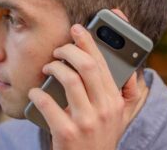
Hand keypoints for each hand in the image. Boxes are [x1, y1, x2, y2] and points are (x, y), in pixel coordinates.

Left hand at [28, 10, 142, 149]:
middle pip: (87, 66)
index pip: (103, 64)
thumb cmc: (102, 137)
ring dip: (54, 68)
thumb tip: (132, 69)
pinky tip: (34, 92)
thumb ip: (130, 92)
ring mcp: (86, 122)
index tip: (77, 29)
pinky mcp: (66, 134)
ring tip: (47, 68)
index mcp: (115, 101)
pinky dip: (37, 94)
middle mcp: (104, 109)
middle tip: (58, 49)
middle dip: (69, 50)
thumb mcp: (122, 116)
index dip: (88, 42)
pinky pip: (47, 104)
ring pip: (69, 80)